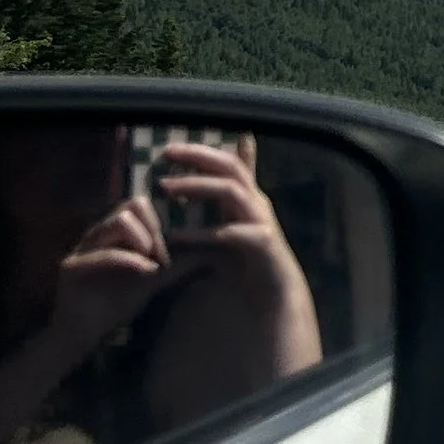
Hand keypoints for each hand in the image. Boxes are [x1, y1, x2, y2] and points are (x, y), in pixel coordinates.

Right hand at [41, 195, 173, 364]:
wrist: (82, 333)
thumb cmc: (117, 301)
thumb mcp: (155, 278)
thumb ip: (180, 263)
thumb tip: (213, 249)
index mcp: (115, 230)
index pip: (143, 202)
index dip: (164, 220)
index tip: (176, 245)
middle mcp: (99, 232)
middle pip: (133, 204)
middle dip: (156, 228)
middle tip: (166, 255)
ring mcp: (84, 246)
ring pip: (120, 220)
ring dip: (144, 239)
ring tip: (155, 263)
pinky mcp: (72, 267)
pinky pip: (103, 253)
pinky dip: (131, 260)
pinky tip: (148, 272)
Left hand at [151, 140, 322, 378]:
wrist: (277, 296)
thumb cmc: (249, 266)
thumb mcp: (224, 236)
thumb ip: (206, 218)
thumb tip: (177, 208)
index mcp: (249, 199)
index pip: (228, 164)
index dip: (201, 152)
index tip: (170, 147)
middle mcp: (257, 203)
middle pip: (230, 168)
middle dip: (198, 157)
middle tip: (167, 153)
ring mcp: (262, 221)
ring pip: (231, 191)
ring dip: (197, 187)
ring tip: (166, 187)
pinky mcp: (263, 243)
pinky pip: (229, 232)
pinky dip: (202, 232)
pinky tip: (177, 236)